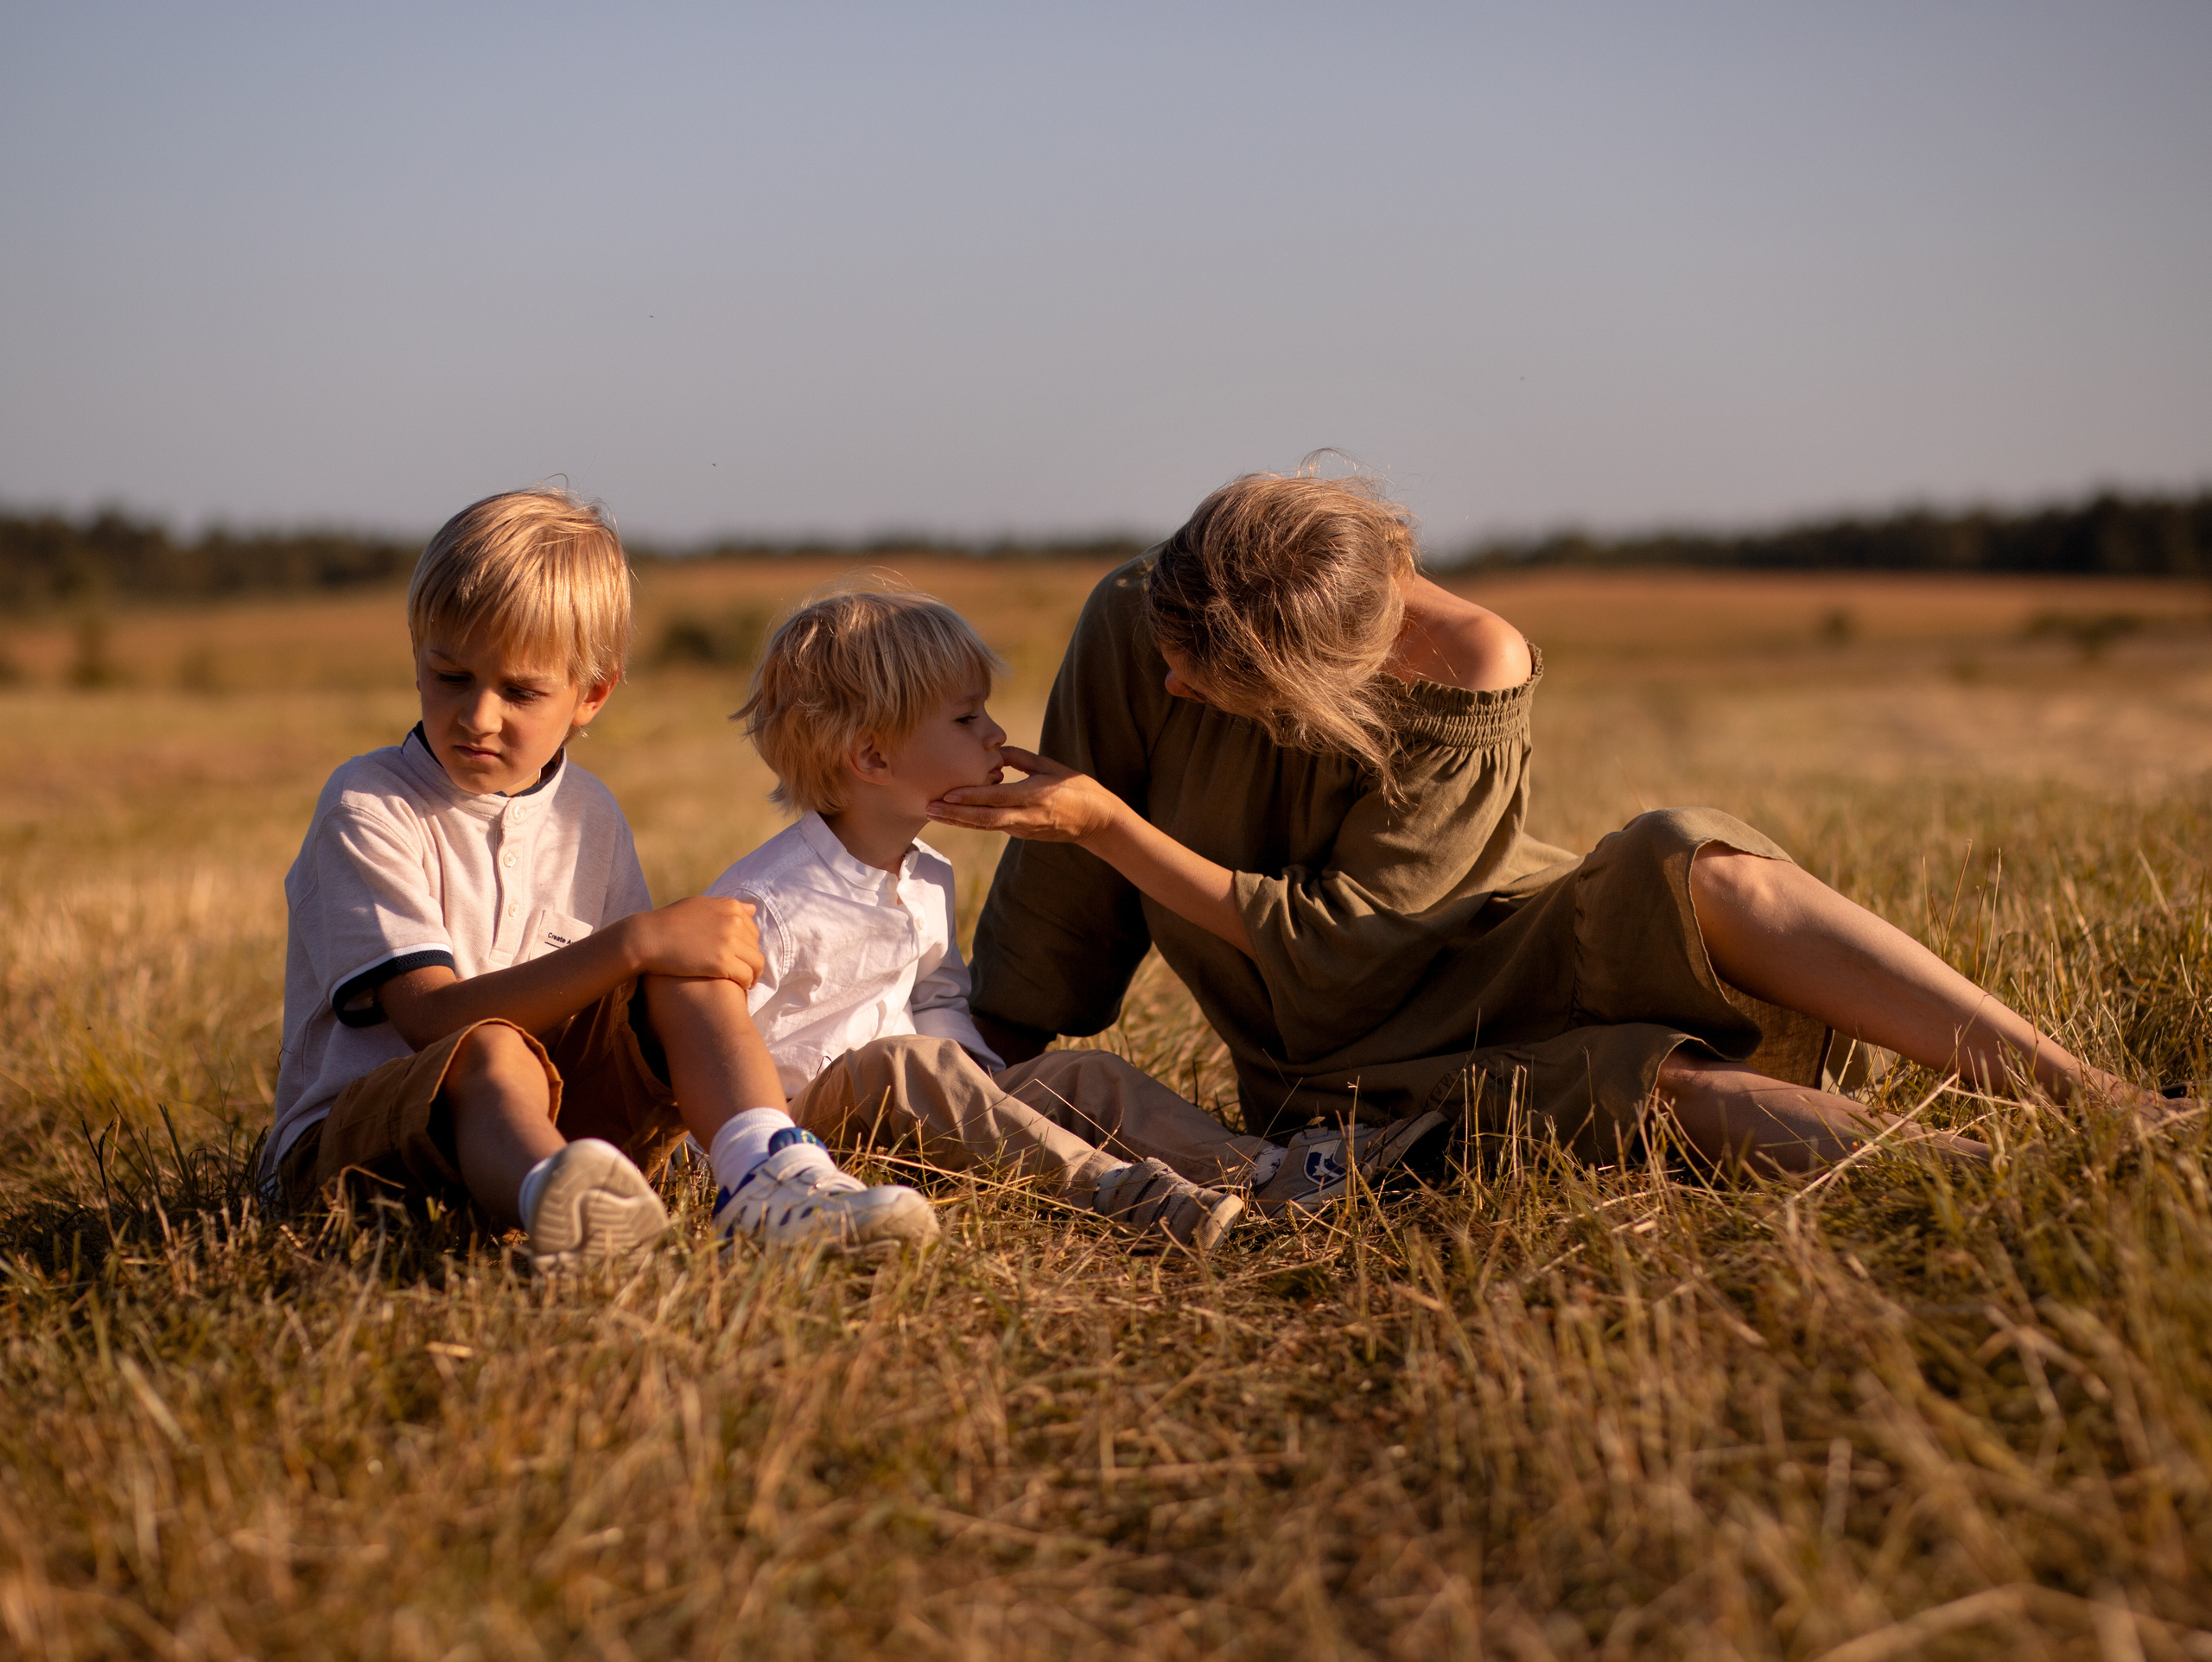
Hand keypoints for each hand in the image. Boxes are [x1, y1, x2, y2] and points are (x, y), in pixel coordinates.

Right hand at [622, 896, 764, 987]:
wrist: (647, 938)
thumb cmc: (668, 922)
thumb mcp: (699, 905)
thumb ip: (726, 907)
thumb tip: (752, 910)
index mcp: (730, 907)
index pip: (752, 930)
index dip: (747, 946)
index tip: (740, 957)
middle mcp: (734, 922)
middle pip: (755, 947)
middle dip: (750, 960)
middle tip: (742, 972)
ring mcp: (729, 942)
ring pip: (756, 963)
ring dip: (753, 974)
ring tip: (746, 983)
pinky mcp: (722, 962)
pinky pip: (746, 976)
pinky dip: (746, 983)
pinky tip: (739, 988)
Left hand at [927, 747, 1126, 843]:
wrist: (1096, 821)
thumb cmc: (1075, 787)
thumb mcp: (1050, 767)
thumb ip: (1020, 758)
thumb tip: (993, 751)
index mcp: (1035, 795)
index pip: (997, 798)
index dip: (971, 797)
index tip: (948, 794)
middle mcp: (1027, 815)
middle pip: (985, 818)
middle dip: (955, 814)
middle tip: (929, 808)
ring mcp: (1023, 828)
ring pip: (985, 825)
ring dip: (958, 820)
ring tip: (933, 813)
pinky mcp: (1022, 833)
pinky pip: (992, 826)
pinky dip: (971, 822)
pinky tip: (953, 816)